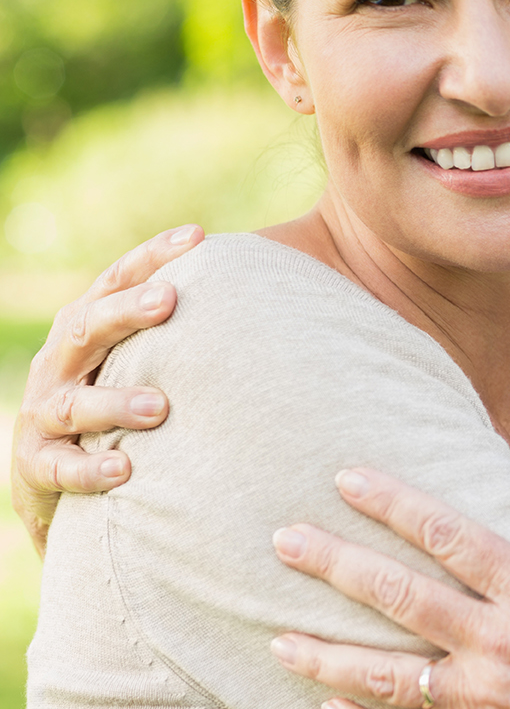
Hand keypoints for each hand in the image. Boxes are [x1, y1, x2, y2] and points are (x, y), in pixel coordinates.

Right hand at [11, 224, 201, 555]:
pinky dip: (91, 469)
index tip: (198, 236)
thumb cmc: (119, 395)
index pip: (117, 280)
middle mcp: (60, 362)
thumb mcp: (142, 355)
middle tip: (170, 301)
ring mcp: (46, 412)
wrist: (58, 471)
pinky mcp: (39, 464)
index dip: (153, 256)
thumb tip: (272, 282)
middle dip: (127, 312)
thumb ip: (186, 326)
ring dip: (116, 403)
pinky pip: (61, 468)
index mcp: (87, 325)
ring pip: (76, 404)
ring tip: (159, 407)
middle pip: (88, 327)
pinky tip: (124, 470)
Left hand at [271, 468, 509, 708]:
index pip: (449, 533)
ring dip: (327, 654)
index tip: (347, 478)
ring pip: (389, 673)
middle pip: (401, 595)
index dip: (393, 501)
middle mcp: (502, 641)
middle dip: (336, 564)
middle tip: (283, 540)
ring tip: (276, 639)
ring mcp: (488, 696)